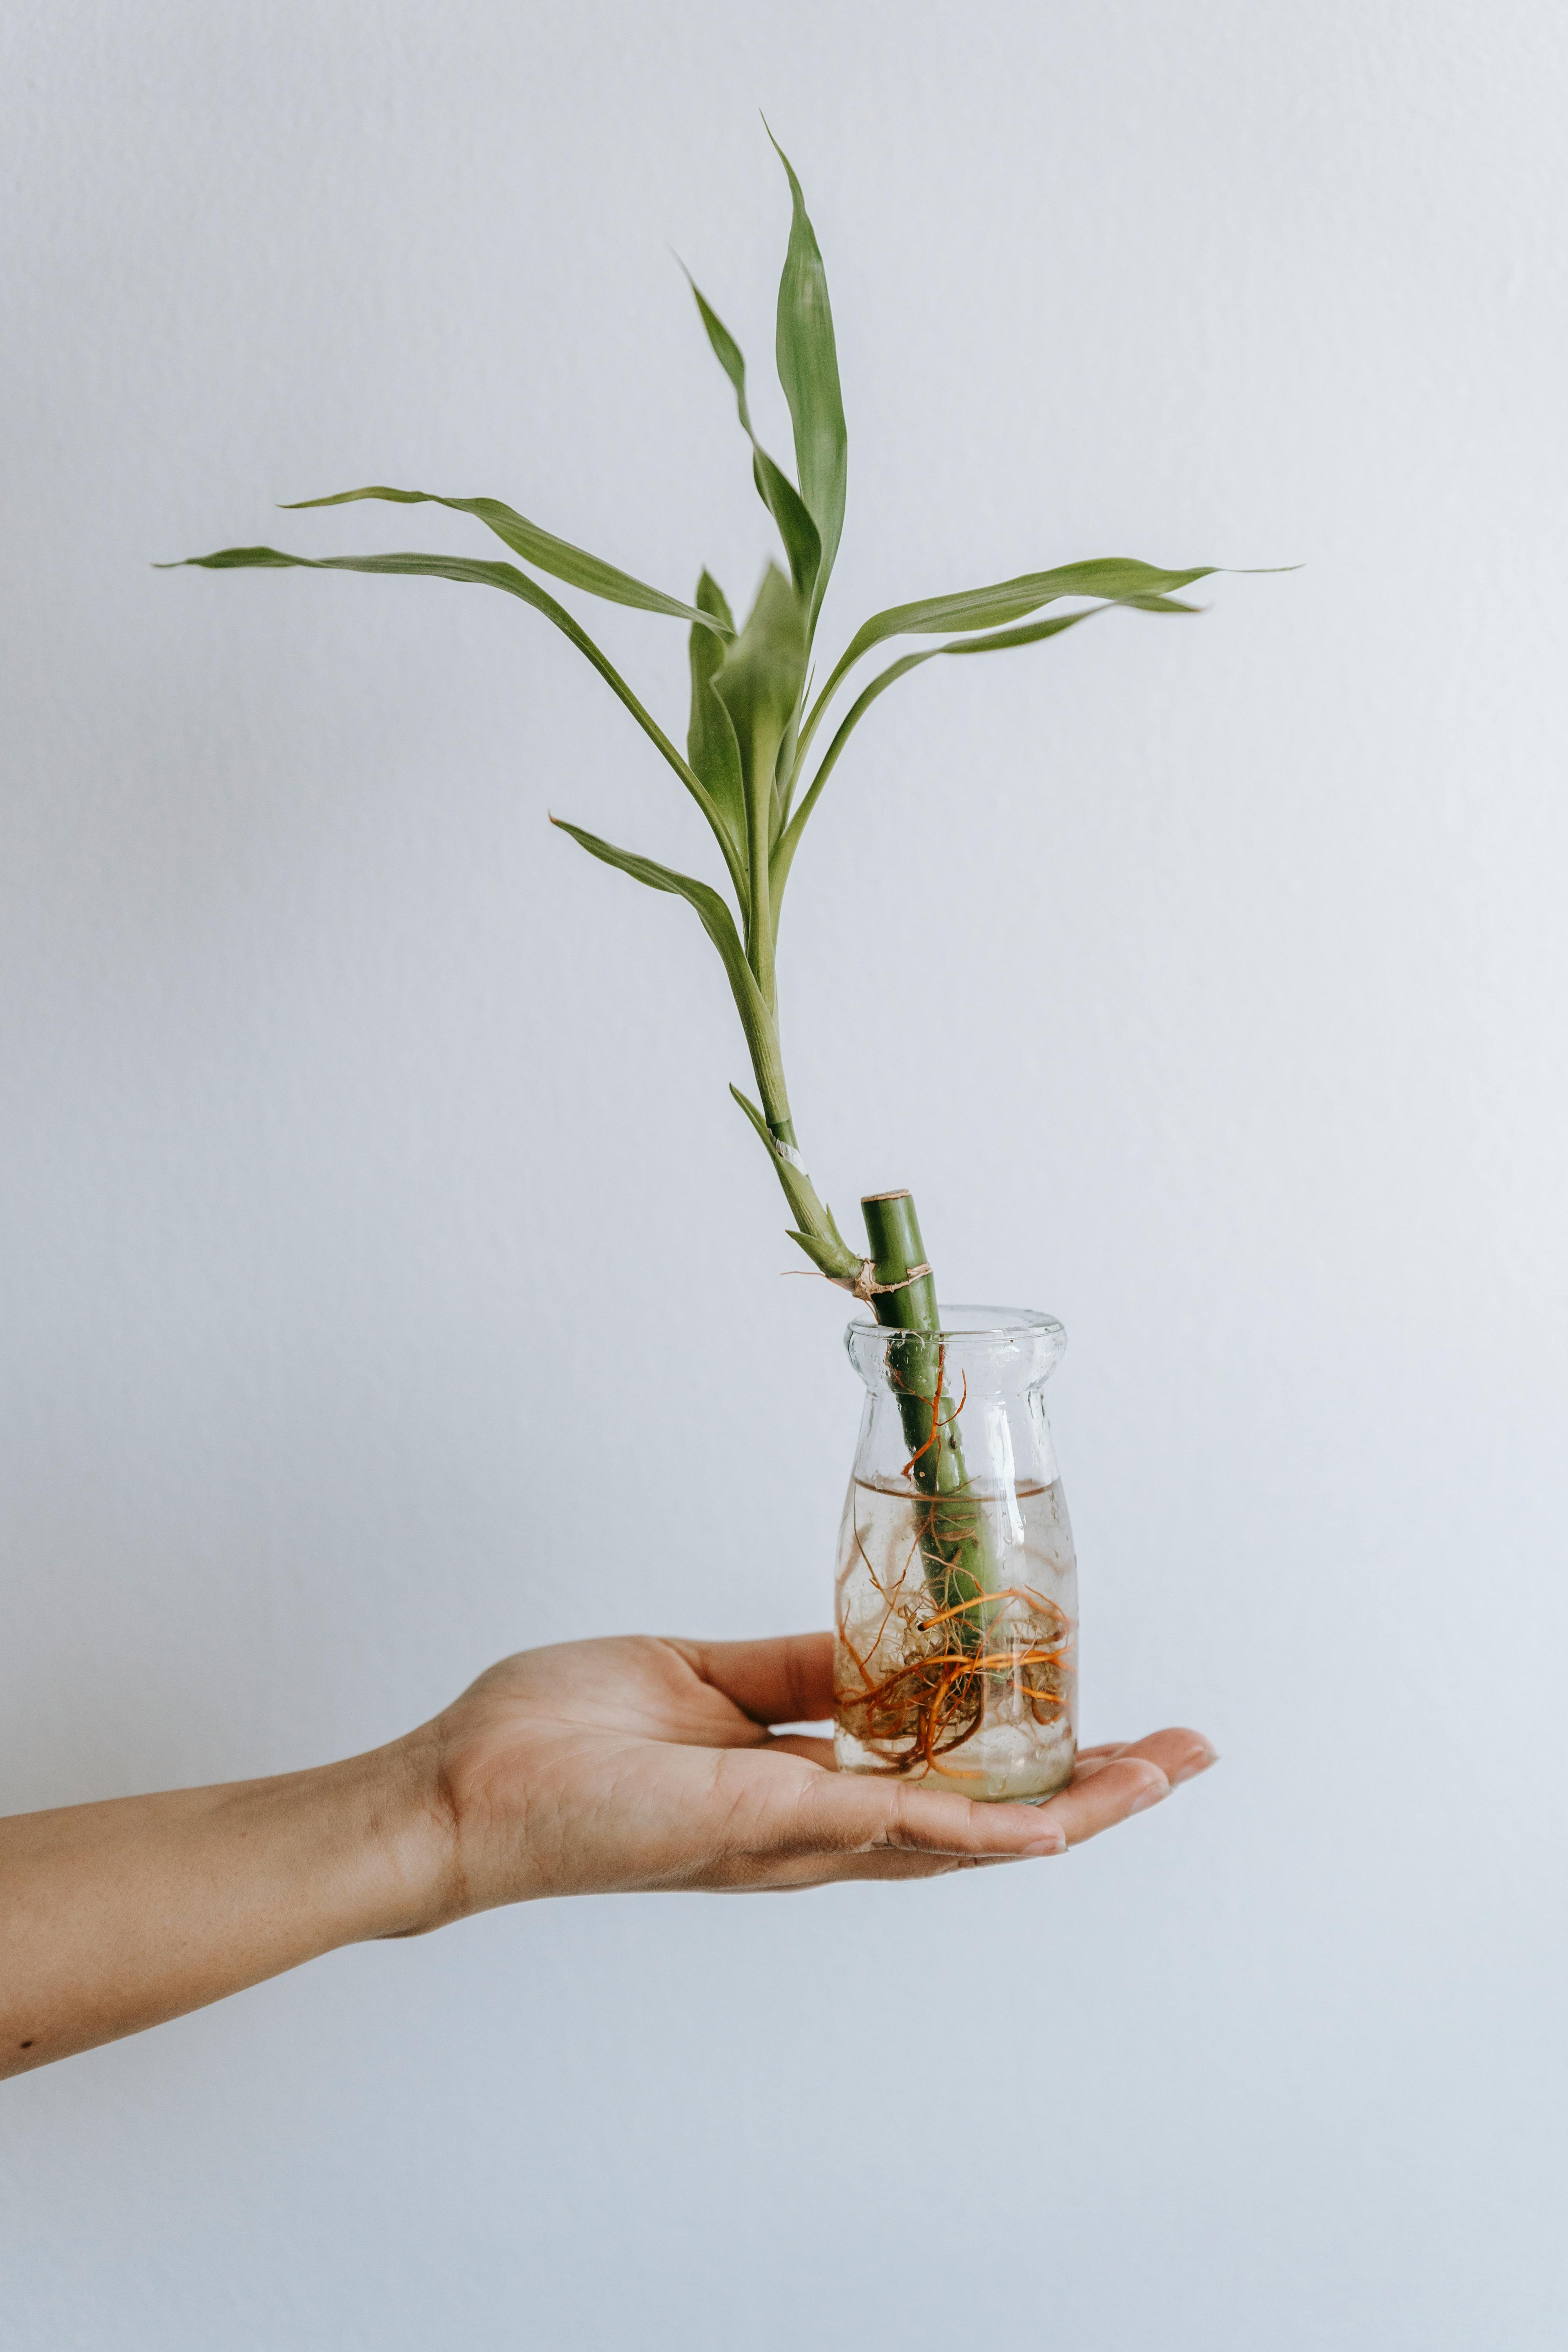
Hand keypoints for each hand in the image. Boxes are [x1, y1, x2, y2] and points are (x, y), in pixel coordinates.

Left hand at [406, 1632, 1216, 1913]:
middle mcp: (813, 1830)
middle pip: (980, 1822)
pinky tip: (1050, 1821)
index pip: (943, 1782)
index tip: (1111, 1722)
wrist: (462, 1789)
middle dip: (1087, 1793)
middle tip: (1182, 1756)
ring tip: (1155, 1779)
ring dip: (1065, 1811)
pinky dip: (978, 1828)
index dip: (1031, 1761)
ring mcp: (796, 1837)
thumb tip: (870, 1648)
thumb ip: (791, 1674)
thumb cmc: (557, 1740)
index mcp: (799, 1789)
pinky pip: (892, 1828)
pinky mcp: (765, 1823)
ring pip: (960, 1834)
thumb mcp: (699, 1675)